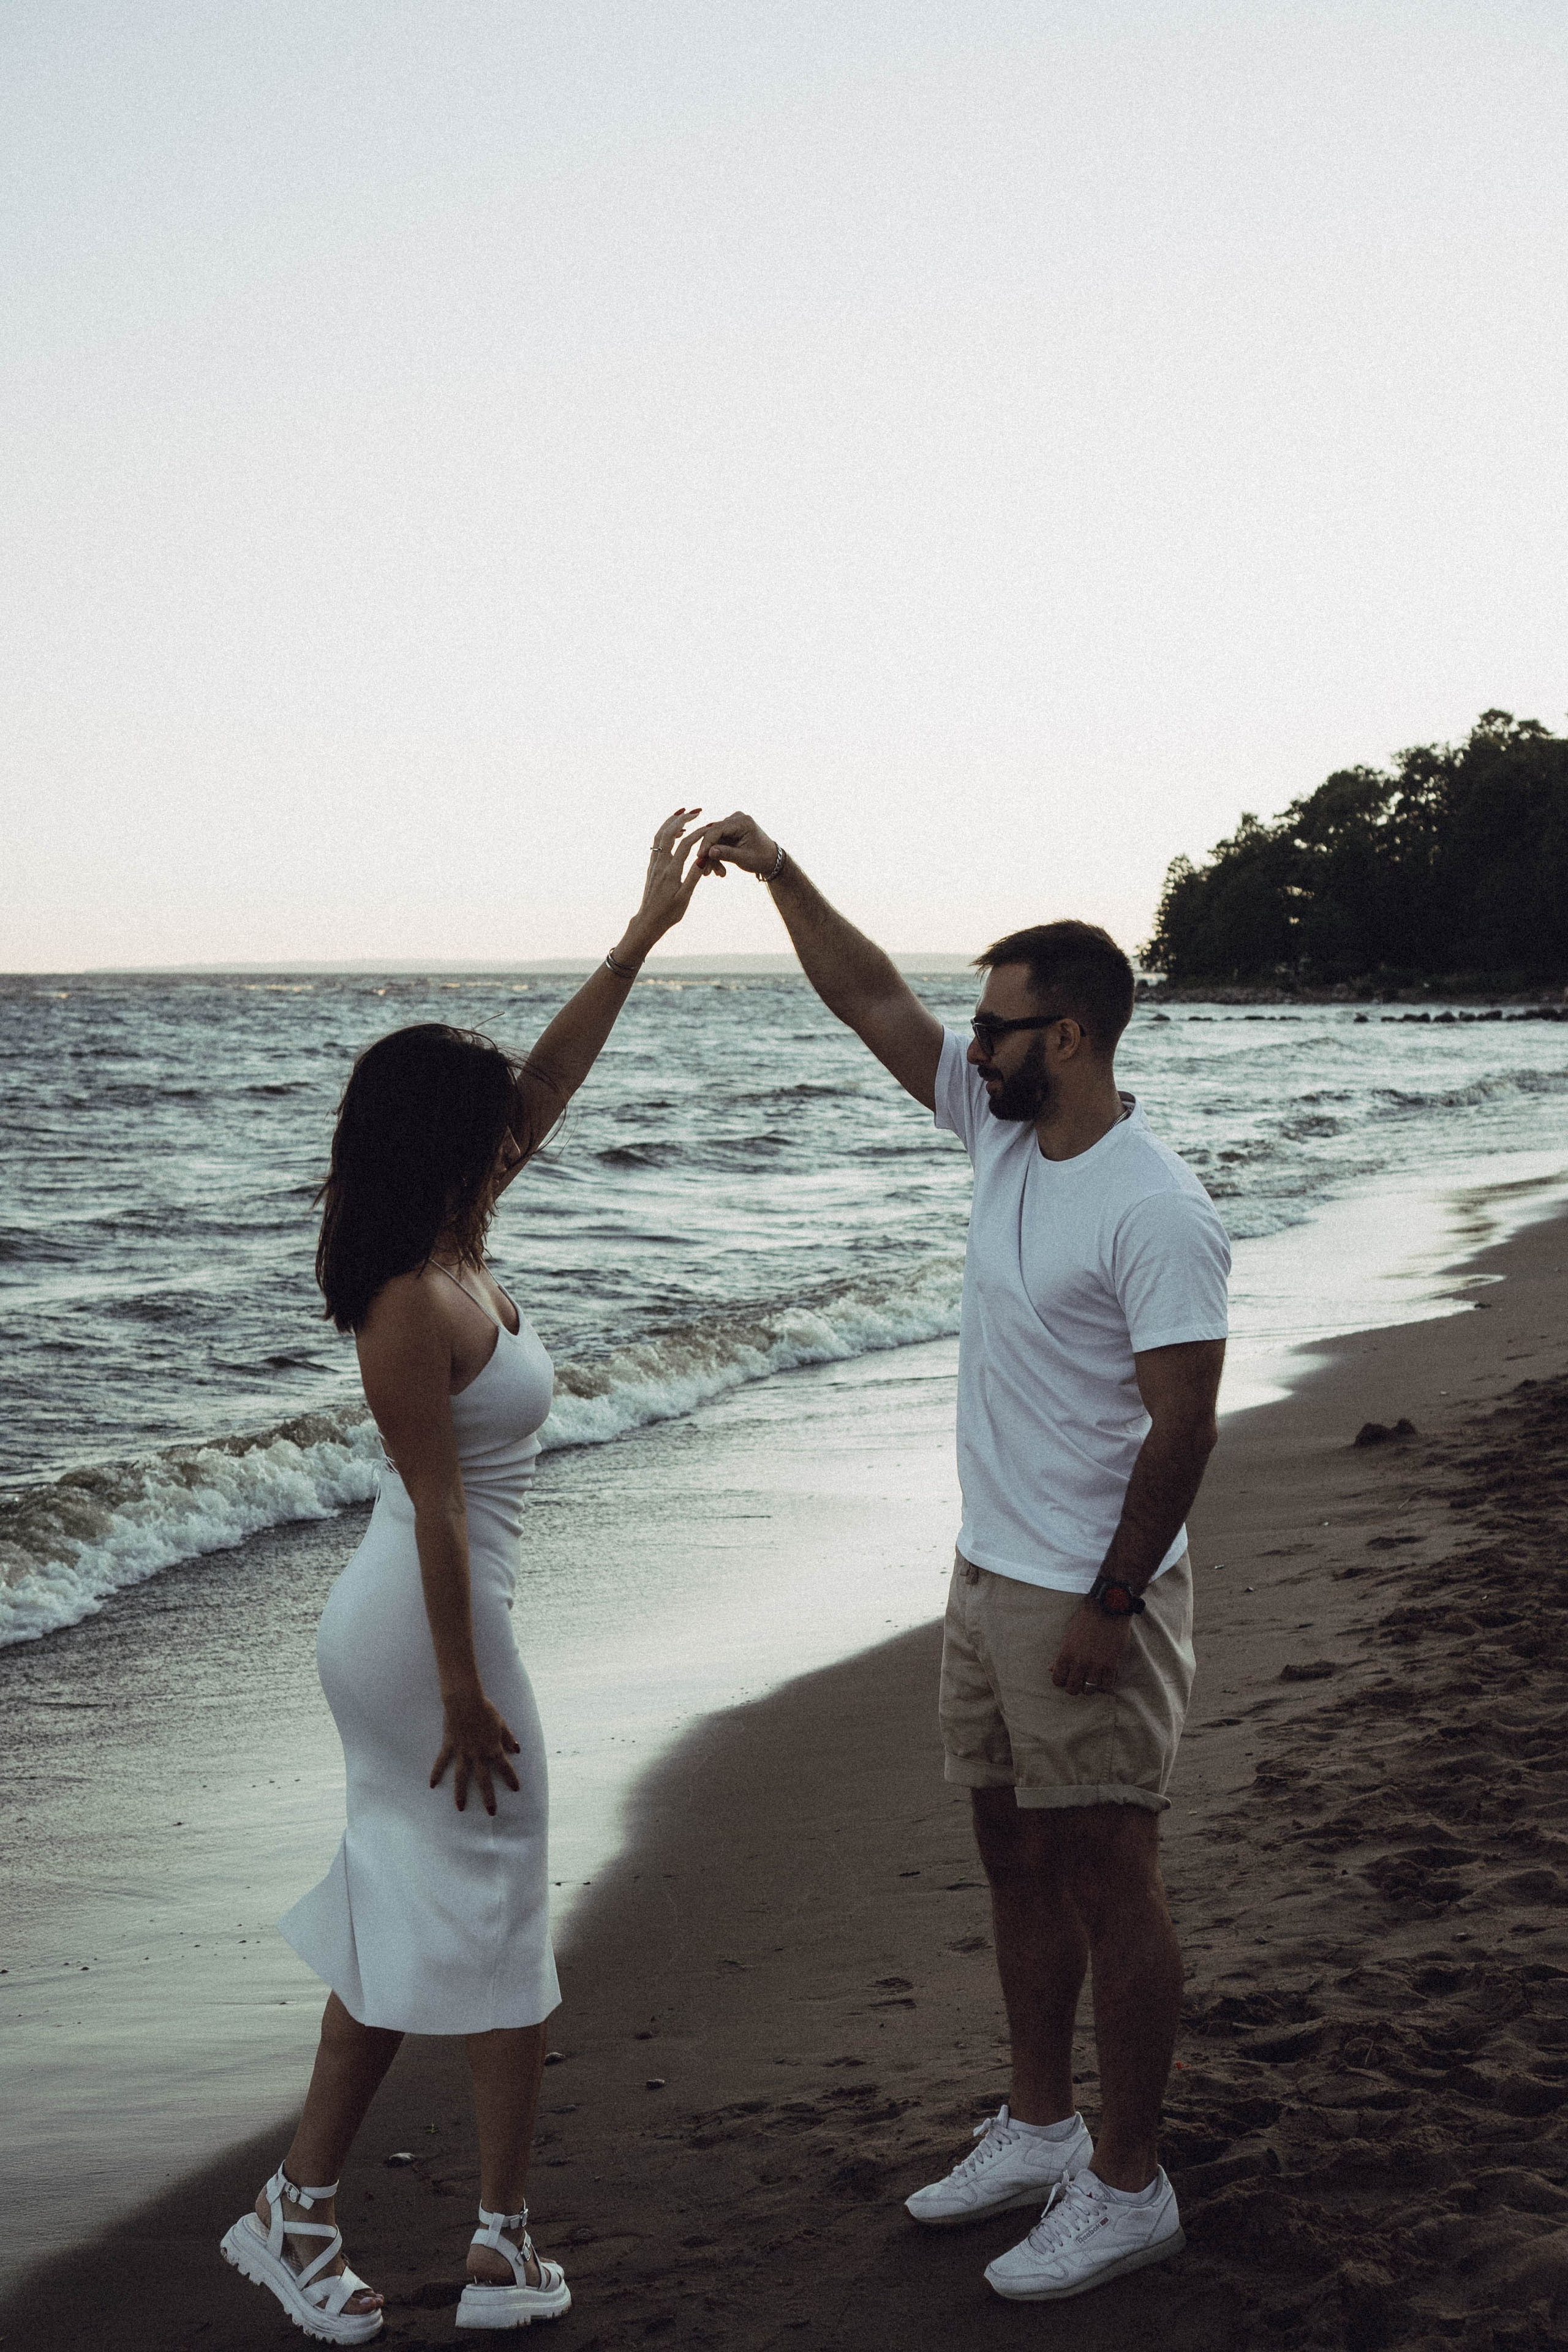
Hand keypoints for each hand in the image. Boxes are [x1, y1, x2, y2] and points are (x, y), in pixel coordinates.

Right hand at [430, 1690, 521, 1813]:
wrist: (465, 1701)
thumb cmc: (485, 1709)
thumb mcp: (501, 1723)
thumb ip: (508, 1737)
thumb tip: (517, 1749)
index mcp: (492, 1749)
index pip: (505, 1767)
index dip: (511, 1778)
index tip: (516, 1789)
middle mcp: (478, 1754)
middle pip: (484, 1780)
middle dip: (488, 1797)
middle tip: (491, 1813)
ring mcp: (462, 1752)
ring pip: (462, 1777)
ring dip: (461, 1793)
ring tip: (461, 1808)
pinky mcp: (449, 1746)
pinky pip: (442, 1762)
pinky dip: (436, 1773)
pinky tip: (432, 1785)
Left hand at [622, 807, 709, 953]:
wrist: (648, 921)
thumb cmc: (668, 913)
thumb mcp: (684, 897)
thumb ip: (693, 876)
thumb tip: (703, 857)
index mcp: (670, 872)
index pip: (685, 845)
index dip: (698, 833)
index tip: (710, 826)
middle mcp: (660, 864)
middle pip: (668, 833)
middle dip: (682, 819)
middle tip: (696, 810)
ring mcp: (654, 864)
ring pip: (659, 835)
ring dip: (672, 822)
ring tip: (684, 814)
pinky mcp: (652, 866)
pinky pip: (657, 843)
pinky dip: (666, 832)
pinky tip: (676, 832)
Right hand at [689, 810, 777, 879]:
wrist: (772, 860)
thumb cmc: (761, 859)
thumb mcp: (744, 858)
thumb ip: (726, 854)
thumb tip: (708, 852)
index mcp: (743, 822)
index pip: (718, 829)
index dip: (706, 843)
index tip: (699, 857)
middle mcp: (737, 819)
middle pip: (714, 834)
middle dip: (709, 852)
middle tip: (705, 870)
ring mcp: (733, 824)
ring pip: (715, 840)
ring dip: (713, 856)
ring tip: (715, 873)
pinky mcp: (731, 831)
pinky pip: (718, 841)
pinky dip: (717, 854)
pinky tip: (718, 869)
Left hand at [1051, 1602, 1132, 1696]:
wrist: (1108, 1607)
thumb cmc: (1085, 1618)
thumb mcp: (1068, 1634)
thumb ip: (1059, 1654)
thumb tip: (1050, 1668)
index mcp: (1065, 1654)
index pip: (1057, 1680)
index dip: (1062, 1681)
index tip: (1068, 1677)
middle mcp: (1079, 1662)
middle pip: (1072, 1689)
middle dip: (1075, 1687)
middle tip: (1080, 1681)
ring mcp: (1095, 1665)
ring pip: (1089, 1690)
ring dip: (1090, 1687)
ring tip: (1093, 1679)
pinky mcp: (1111, 1664)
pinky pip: (1106, 1685)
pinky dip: (1105, 1684)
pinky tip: (1104, 1676)